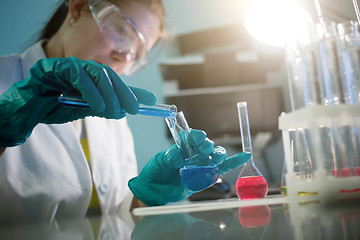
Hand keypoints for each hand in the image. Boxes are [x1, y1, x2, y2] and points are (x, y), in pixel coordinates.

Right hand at [0, 57, 155, 145]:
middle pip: (109, 76)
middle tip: (135, 109)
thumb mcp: (86, 110)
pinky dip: (91, 91)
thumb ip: (105, 107)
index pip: (115, 82)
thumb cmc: (54, 108)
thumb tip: (126, 110)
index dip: (133, 91)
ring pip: (96, 73)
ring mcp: (69, 65)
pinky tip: (99, 105)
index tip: (150, 101)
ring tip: (115, 111)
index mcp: (91, 77)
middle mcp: (82, 68)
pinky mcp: (55, 66)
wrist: (27, 111)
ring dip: (109, 93)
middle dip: (124, 93)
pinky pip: (78, 75)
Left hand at [128, 129, 250, 205]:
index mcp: (181, 146)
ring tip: (217, 156)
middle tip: (204, 149)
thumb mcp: (159, 162)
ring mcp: (201, 164)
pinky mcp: (207, 176)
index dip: (196, 136)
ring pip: (215, 155)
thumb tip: (180, 155)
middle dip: (207, 145)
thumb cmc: (155, 173)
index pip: (192, 136)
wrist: (154, 191)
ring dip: (219, 153)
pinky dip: (233, 162)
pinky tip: (244, 156)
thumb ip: (169, 157)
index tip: (198, 139)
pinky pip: (222, 168)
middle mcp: (193, 153)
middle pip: (206, 145)